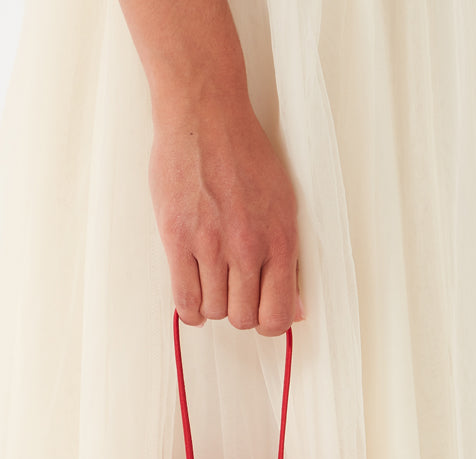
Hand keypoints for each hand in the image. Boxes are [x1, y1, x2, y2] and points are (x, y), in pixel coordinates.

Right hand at [148, 103, 302, 336]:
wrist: (205, 116)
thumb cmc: (245, 156)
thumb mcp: (284, 205)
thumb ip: (290, 260)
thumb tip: (298, 311)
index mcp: (281, 240)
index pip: (279, 314)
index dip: (269, 324)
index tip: (260, 315)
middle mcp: (248, 247)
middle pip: (243, 318)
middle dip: (239, 313)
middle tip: (233, 294)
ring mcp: (211, 244)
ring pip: (214, 311)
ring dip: (213, 306)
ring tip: (212, 285)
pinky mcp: (177, 238)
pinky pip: (184, 299)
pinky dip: (190, 309)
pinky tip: (193, 297)